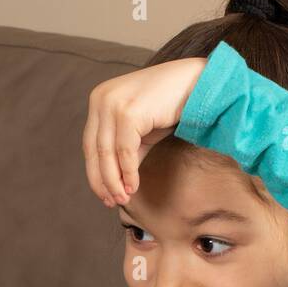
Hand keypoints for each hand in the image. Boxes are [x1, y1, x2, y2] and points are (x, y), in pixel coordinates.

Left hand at [82, 57, 207, 207]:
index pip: (90, 144)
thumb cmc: (169, 107)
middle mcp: (101, 99)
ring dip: (114, 181)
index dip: (95, 173)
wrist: (196, 84)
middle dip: (103, 181)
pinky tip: (134, 187)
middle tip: (112, 202)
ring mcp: (113, 103)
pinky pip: (124, 151)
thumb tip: (115, 185)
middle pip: (94, 150)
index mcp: (99, 100)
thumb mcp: (140, 133)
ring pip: (106, 153)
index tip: (104, 195)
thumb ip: (124, 154)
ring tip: (123, 198)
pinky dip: (128, 173)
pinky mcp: (129, 112)